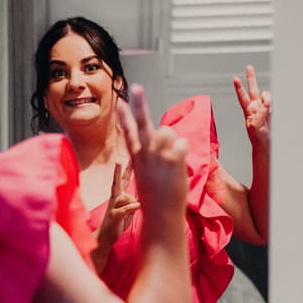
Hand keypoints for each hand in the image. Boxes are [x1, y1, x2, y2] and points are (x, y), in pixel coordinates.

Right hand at [96, 161, 139, 252]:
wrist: (106, 237)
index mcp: (119, 196)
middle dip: (117, 172)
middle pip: (117, 182)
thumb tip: (143, 198)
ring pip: (127, 198)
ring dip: (133, 205)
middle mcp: (114, 199)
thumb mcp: (129, 211)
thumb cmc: (119, 223)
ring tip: (129, 215)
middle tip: (117, 161)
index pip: (124, 180)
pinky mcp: (113, 215)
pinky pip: (126, 208)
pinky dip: (133, 208)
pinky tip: (138, 208)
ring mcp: (112, 206)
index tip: (132, 157)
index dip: (128, 169)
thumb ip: (135, 202)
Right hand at [116, 84, 188, 220]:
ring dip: (173, 143)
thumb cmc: (156, 198)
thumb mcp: (148, 175)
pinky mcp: (173, 158)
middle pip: (143, 123)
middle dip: (139, 103)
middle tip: (136, 87)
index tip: (119, 102)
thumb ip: (153, 154)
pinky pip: (182, 143)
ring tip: (170, 163)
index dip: (124, 116)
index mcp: (137, 158)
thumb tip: (164, 134)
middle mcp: (145, 154)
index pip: (128, 132)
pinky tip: (178, 168)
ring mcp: (159, 155)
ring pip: (169, 132)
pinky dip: (183, 153)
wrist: (161, 216)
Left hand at [233, 65, 270, 148]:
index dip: (239, 88)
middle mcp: (255, 106)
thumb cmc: (257, 136)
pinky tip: (270, 109)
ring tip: (267, 106)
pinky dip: (271, 102)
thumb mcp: (256, 125)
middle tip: (249, 67)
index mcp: (248, 110)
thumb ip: (260, 112)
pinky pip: (271, 101)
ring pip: (265, 94)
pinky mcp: (270, 110)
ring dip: (266, 97)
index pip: (242, 97)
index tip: (235, 78)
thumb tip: (266, 101)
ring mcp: (263, 107)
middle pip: (253, 89)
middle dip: (251, 78)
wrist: (265, 142)